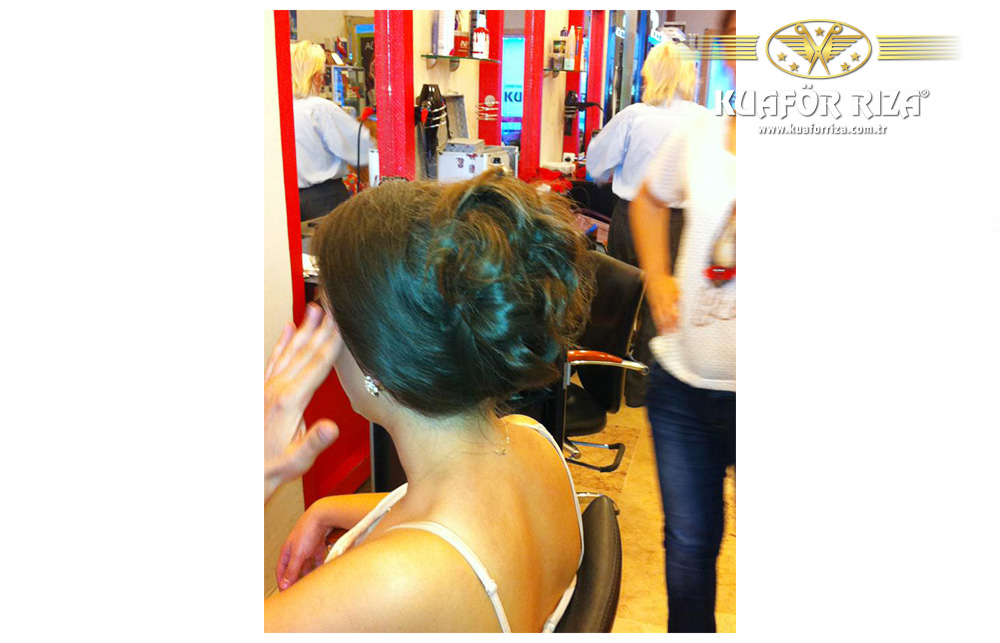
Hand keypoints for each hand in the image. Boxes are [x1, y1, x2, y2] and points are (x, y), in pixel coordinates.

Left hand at [264, 303, 343, 500]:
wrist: (243, 471)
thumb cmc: (272, 467)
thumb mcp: (298, 461)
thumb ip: (314, 442)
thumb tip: (330, 428)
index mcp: (289, 401)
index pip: (318, 365)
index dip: (333, 342)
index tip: (344, 323)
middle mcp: (277, 388)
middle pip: (305, 351)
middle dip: (321, 327)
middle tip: (333, 305)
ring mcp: (268, 387)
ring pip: (290, 350)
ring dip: (303, 329)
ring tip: (313, 309)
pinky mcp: (263, 389)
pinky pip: (275, 359)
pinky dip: (282, 342)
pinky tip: (287, 329)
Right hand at [275, 497, 342, 590]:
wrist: (323, 516)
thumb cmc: (307, 531)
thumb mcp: (298, 554)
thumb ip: (292, 570)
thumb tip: (284, 585)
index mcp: (287, 551)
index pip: (281, 570)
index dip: (282, 582)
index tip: (286, 594)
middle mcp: (296, 550)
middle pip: (294, 569)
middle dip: (296, 580)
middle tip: (299, 592)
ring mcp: (307, 548)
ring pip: (306, 566)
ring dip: (307, 575)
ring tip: (310, 586)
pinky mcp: (318, 546)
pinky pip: (317, 561)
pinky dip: (318, 568)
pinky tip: (321, 575)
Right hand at [647, 273, 680, 333]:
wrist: (654, 276)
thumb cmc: (666, 281)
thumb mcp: (677, 287)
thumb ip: (680, 295)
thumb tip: (685, 302)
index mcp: (670, 297)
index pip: (674, 309)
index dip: (676, 317)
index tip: (680, 324)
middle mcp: (663, 301)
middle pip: (667, 315)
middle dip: (670, 324)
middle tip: (674, 333)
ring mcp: (657, 304)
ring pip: (660, 317)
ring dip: (663, 326)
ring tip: (666, 334)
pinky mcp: (653, 305)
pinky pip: (655, 316)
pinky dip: (657, 323)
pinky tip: (659, 329)